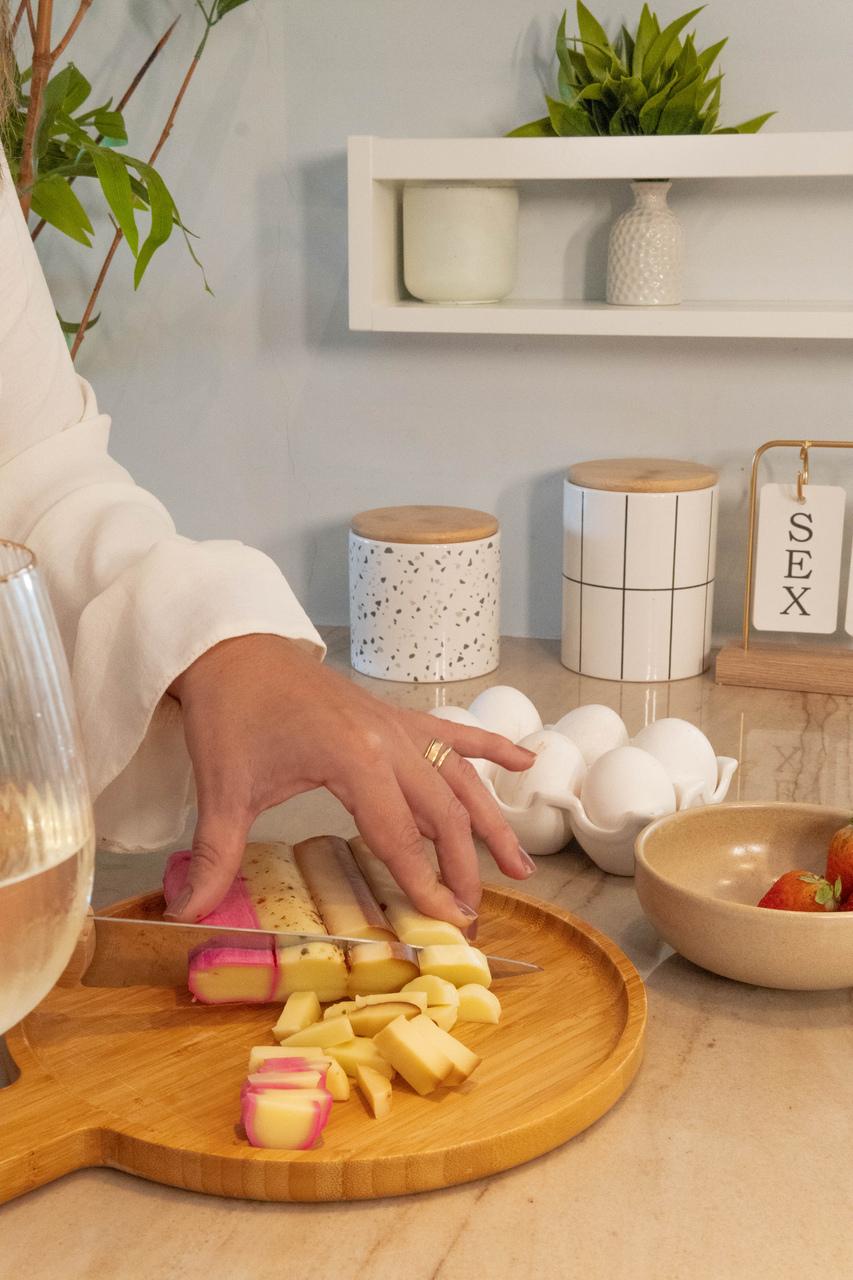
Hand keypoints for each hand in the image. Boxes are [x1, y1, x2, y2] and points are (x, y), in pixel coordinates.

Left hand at [165, 634, 536, 927]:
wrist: (232, 649)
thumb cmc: (230, 715)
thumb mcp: (223, 789)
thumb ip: (214, 855)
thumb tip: (188, 912)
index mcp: (354, 759)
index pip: (402, 836)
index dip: (427, 884)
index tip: (450, 924)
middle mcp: (390, 740)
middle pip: (443, 813)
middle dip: (464, 869)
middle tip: (475, 917)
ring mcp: (399, 724)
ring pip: (461, 778)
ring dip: (492, 822)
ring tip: (521, 867)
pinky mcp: (396, 715)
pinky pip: (455, 732)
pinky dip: (492, 747)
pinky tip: (527, 761)